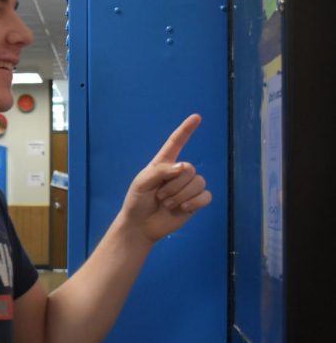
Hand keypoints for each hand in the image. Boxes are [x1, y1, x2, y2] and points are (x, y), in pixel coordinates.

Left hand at [118, 114, 212, 243]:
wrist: (141, 225)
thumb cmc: (137, 201)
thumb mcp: (141, 183)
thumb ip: (160, 171)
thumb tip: (183, 168)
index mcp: (163, 164)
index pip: (176, 143)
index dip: (186, 130)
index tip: (196, 117)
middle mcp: (178, 173)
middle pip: (189, 169)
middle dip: (173, 185)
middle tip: (159, 196)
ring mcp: (188, 187)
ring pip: (198, 182)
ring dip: (180, 196)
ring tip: (167, 204)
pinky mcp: (196, 202)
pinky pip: (206, 196)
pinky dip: (194, 203)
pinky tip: (182, 208)